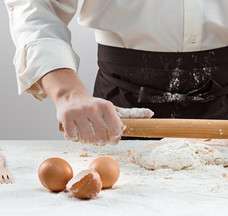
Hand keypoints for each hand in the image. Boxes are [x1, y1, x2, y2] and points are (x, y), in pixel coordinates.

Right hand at [39, 68, 153, 144]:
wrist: (72, 97)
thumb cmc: (95, 107)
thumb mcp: (113, 109)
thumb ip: (131, 113)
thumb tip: (151, 114)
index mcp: (107, 106)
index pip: (115, 130)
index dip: (114, 138)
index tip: (111, 137)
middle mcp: (93, 107)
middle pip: (101, 137)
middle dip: (101, 141)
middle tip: (98, 137)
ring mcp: (78, 112)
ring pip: (87, 139)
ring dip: (88, 141)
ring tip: (88, 134)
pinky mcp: (65, 117)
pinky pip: (73, 137)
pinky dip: (75, 138)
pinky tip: (76, 131)